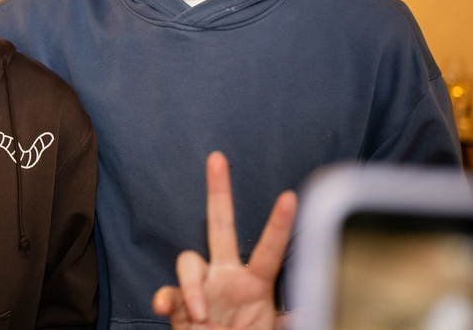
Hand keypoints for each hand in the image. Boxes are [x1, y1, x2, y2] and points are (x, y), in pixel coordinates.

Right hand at [152, 151, 296, 329]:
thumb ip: (285, 322)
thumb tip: (308, 314)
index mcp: (254, 284)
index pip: (270, 250)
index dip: (279, 225)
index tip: (291, 197)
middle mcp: (225, 277)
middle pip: (220, 225)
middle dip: (218, 191)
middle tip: (218, 159)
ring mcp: (200, 288)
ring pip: (188, 261)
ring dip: (192, 287)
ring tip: (202, 316)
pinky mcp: (178, 305)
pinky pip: (167, 293)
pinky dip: (165, 300)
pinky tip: (165, 309)